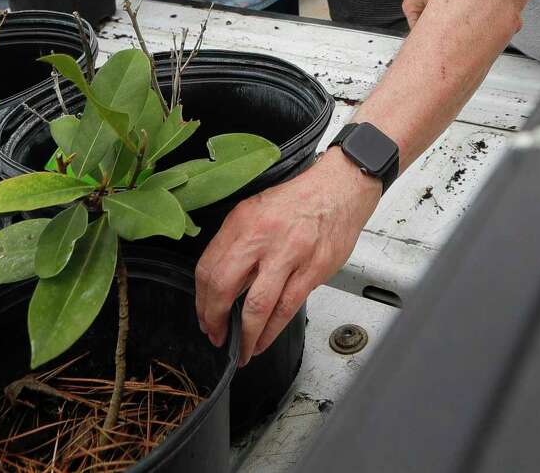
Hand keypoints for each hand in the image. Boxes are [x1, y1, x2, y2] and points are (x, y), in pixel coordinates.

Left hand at [195, 148, 381, 365]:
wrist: (339, 189)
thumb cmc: (299, 201)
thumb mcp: (256, 211)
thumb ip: (237, 243)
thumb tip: (220, 281)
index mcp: (242, 222)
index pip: (208, 266)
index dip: (201, 298)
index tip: (203, 315)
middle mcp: (261, 237)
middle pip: (224, 286)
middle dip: (215, 319)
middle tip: (215, 335)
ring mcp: (288, 254)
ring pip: (257, 306)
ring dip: (245, 335)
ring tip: (241, 349)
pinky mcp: (312, 270)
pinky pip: (286, 308)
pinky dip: (271, 331)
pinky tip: (263, 340)